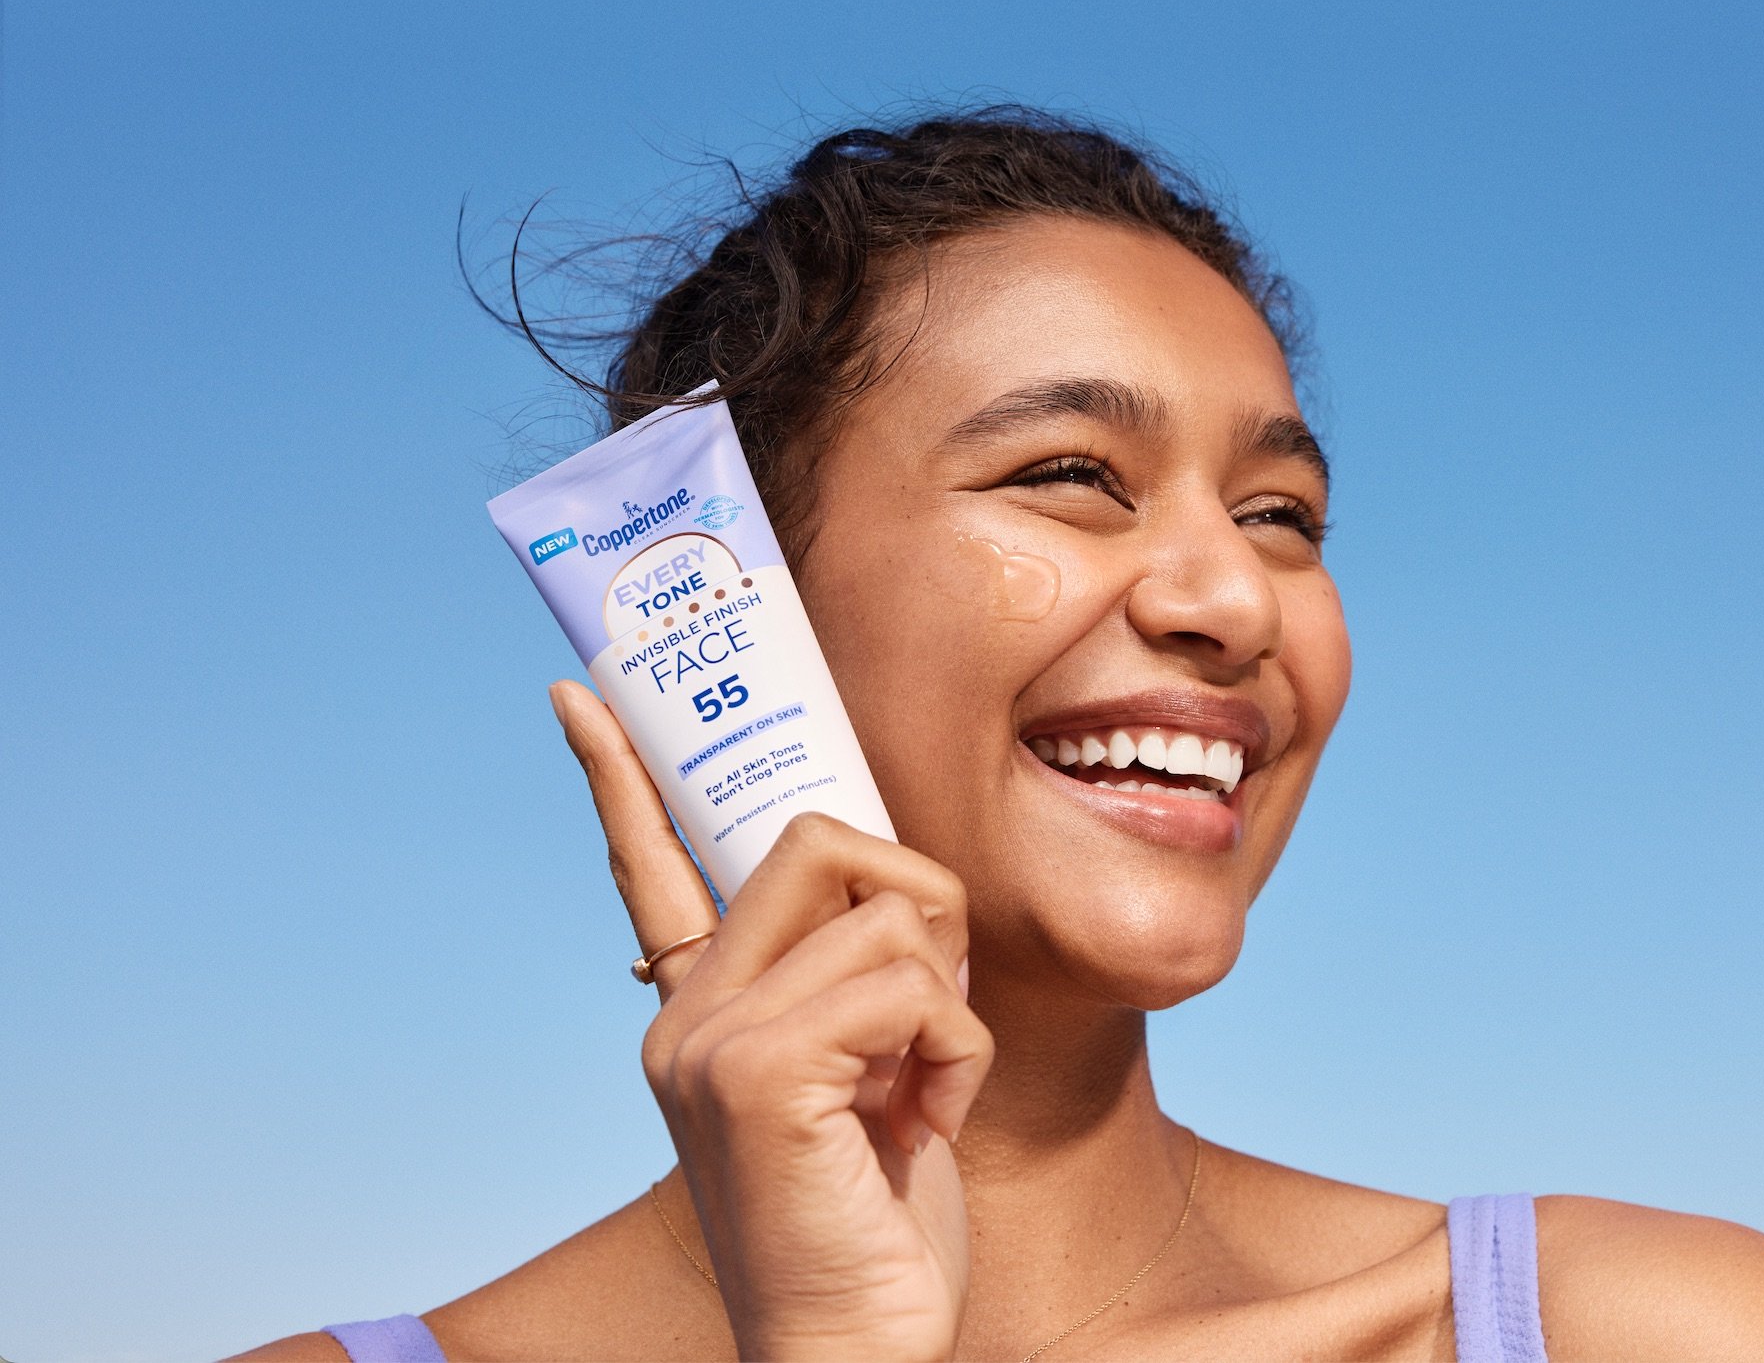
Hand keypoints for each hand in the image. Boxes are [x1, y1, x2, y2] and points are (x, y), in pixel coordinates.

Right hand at [551, 679, 991, 1361]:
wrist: (853, 1351)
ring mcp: (711, 1041)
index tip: (578, 696)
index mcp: (703, 1011)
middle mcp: (688, 1017)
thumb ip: (855, 990)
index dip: (619, 775)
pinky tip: (926, 1126)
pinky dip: (957, 1053)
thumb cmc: (874, 1220)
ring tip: (922, 1096)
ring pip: (889, 918)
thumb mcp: (867, 1081)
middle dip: (914, 896)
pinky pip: (910, 988)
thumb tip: (900, 901)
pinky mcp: (759, 1073)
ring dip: (950, 1008)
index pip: (651, 866)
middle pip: (816, 837)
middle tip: (929, 1006)